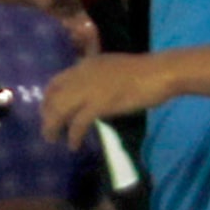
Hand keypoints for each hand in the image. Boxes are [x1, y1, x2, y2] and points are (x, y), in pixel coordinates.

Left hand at [40, 54, 171, 145]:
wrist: (161, 72)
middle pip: (53, 98)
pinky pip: (77, 123)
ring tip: (54, 140)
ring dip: (53, 127)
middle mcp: (83, 75)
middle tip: (49, 131)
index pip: (56, 82)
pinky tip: (74, 144)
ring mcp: (90, 89)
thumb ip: (98, 79)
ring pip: (60, 110)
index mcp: (87, 65)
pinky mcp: (100, 103)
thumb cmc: (145, 72)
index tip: (48, 113)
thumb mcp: (113, 70)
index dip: (48, 99)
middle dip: (47, 116)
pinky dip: (73, 136)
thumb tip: (88, 97)